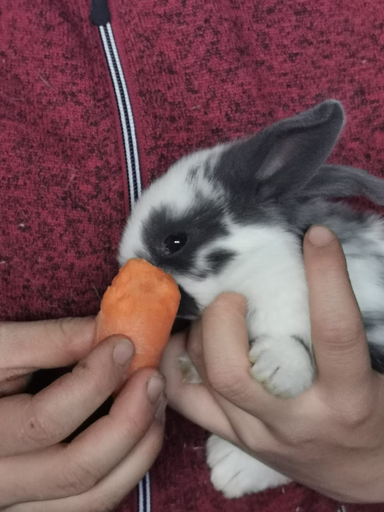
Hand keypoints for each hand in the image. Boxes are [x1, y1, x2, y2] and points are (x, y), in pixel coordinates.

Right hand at [0, 318, 164, 510]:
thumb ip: (52, 339)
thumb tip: (110, 330)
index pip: (47, 420)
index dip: (95, 381)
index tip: (123, 344)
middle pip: (77, 469)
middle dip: (129, 420)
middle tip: (152, 378)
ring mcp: (18, 504)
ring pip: (92, 499)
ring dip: (138, 450)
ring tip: (154, 403)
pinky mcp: (37, 506)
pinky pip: (91, 505)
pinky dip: (125, 471)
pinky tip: (138, 434)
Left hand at [161, 225, 383, 502]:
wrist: (369, 473)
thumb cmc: (376, 411)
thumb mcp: (374, 369)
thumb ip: (344, 328)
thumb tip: (322, 259)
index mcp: (346, 397)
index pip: (334, 333)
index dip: (326, 278)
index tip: (317, 236)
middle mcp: (296, 420)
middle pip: (234, 372)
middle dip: (222, 319)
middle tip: (235, 296)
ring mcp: (259, 434)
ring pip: (206, 382)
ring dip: (197, 335)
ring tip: (211, 313)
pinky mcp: (237, 440)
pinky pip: (187, 400)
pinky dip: (175, 362)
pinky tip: (184, 340)